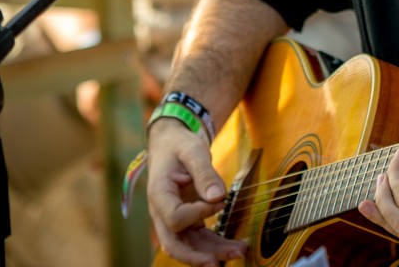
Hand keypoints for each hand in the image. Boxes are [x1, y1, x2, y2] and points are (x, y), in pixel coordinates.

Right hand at [146, 120, 243, 266]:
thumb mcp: (192, 150)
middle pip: (174, 244)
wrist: (171, 144)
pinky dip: (215, 244)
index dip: (197, 214)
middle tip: (220, 262)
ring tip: (239, 252)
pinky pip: (198, 238)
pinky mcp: (186, 220)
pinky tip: (234, 245)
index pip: (174, 217)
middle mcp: (162, 212)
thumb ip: (204, 173)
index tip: (220, 202)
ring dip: (212, 253)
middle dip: (197, 256)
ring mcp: (173, 219)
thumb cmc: (179, 145)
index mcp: (159, 194)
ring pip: (188, 245)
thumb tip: (218, 197)